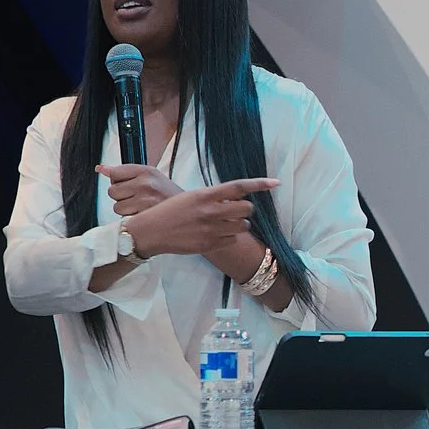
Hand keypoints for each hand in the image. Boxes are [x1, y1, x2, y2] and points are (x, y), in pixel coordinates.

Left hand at [97, 163, 183, 217]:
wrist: (188, 213)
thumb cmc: (168, 196)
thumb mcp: (151, 177)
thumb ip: (125, 172)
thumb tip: (101, 168)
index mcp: (147, 171)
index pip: (115, 172)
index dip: (119, 181)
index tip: (128, 185)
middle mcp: (146, 183)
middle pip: (112, 190)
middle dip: (121, 196)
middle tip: (137, 198)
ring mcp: (144, 200)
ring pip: (116, 205)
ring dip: (125, 209)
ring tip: (141, 207)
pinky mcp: (143, 216)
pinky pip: (123, 217)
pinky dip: (130, 218)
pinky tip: (142, 215)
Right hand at [118, 178, 278, 256]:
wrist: (152, 231)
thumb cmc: (170, 211)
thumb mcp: (191, 197)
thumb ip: (213, 197)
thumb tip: (235, 198)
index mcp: (206, 195)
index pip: (239, 187)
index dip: (259, 184)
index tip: (276, 183)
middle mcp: (211, 211)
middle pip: (247, 208)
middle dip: (244, 209)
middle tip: (233, 211)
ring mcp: (212, 229)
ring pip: (243, 225)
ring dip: (238, 224)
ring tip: (224, 223)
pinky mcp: (211, 244)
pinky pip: (233, 240)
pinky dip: (229, 237)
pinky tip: (215, 234)